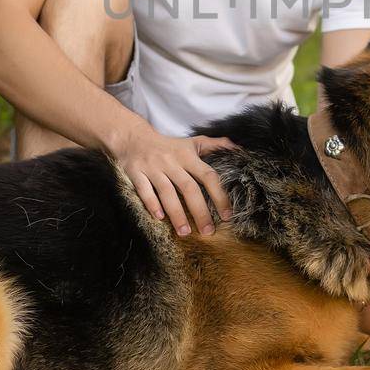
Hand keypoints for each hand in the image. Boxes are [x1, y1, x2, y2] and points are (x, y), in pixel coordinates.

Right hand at [114, 129, 233, 235]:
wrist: (133, 137)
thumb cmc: (168, 145)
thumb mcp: (191, 142)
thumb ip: (214, 145)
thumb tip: (237, 148)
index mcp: (187, 156)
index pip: (208, 176)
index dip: (219, 195)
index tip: (227, 215)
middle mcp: (172, 162)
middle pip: (189, 188)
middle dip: (200, 211)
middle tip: (208, 231)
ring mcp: (153, 168)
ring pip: (167, 192)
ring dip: (176, 214)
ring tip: (185, 232)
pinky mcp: (136, 173)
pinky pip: (144, 191)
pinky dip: (152, 204)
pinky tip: (159, 218)